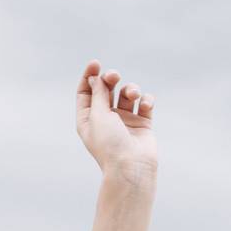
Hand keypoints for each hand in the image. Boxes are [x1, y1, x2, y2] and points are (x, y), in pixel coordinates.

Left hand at [76, 59, 157, 183]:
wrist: (131, 167)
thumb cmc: (110, 143)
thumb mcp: (98, 115)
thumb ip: (98, 94)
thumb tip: (94, 77)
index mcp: (88, 118)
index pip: (86, 92)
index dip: (89, 77)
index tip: (96, 63)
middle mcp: (105, 118)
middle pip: (106, 89)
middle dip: (110, 79)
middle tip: (114, 76)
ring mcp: (124, 121)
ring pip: (127, 94)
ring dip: (130, 89)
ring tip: (132, 95)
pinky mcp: (142, 123)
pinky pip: (144, 103)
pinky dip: (145, 100)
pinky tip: (144, 105)